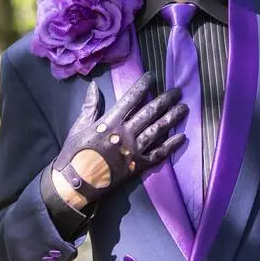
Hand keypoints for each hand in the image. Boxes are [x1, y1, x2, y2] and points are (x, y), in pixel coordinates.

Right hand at [51, 71, 186, 208]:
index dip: (142, 86)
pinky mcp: (138, 166)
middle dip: (165, 100)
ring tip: (184, 108)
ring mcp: (134, 151)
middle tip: (178, 91)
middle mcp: (125, 134)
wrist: (76, 184)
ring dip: (172, 118)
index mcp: (110, 122)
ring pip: (158, 130)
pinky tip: (182, 137)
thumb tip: (94, 85)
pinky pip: (158, 154)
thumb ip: (89, 106)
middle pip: (149, 112)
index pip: (130, 99)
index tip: (152, 76)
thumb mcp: (78, 127)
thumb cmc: (75, 154)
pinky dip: (171, 145)